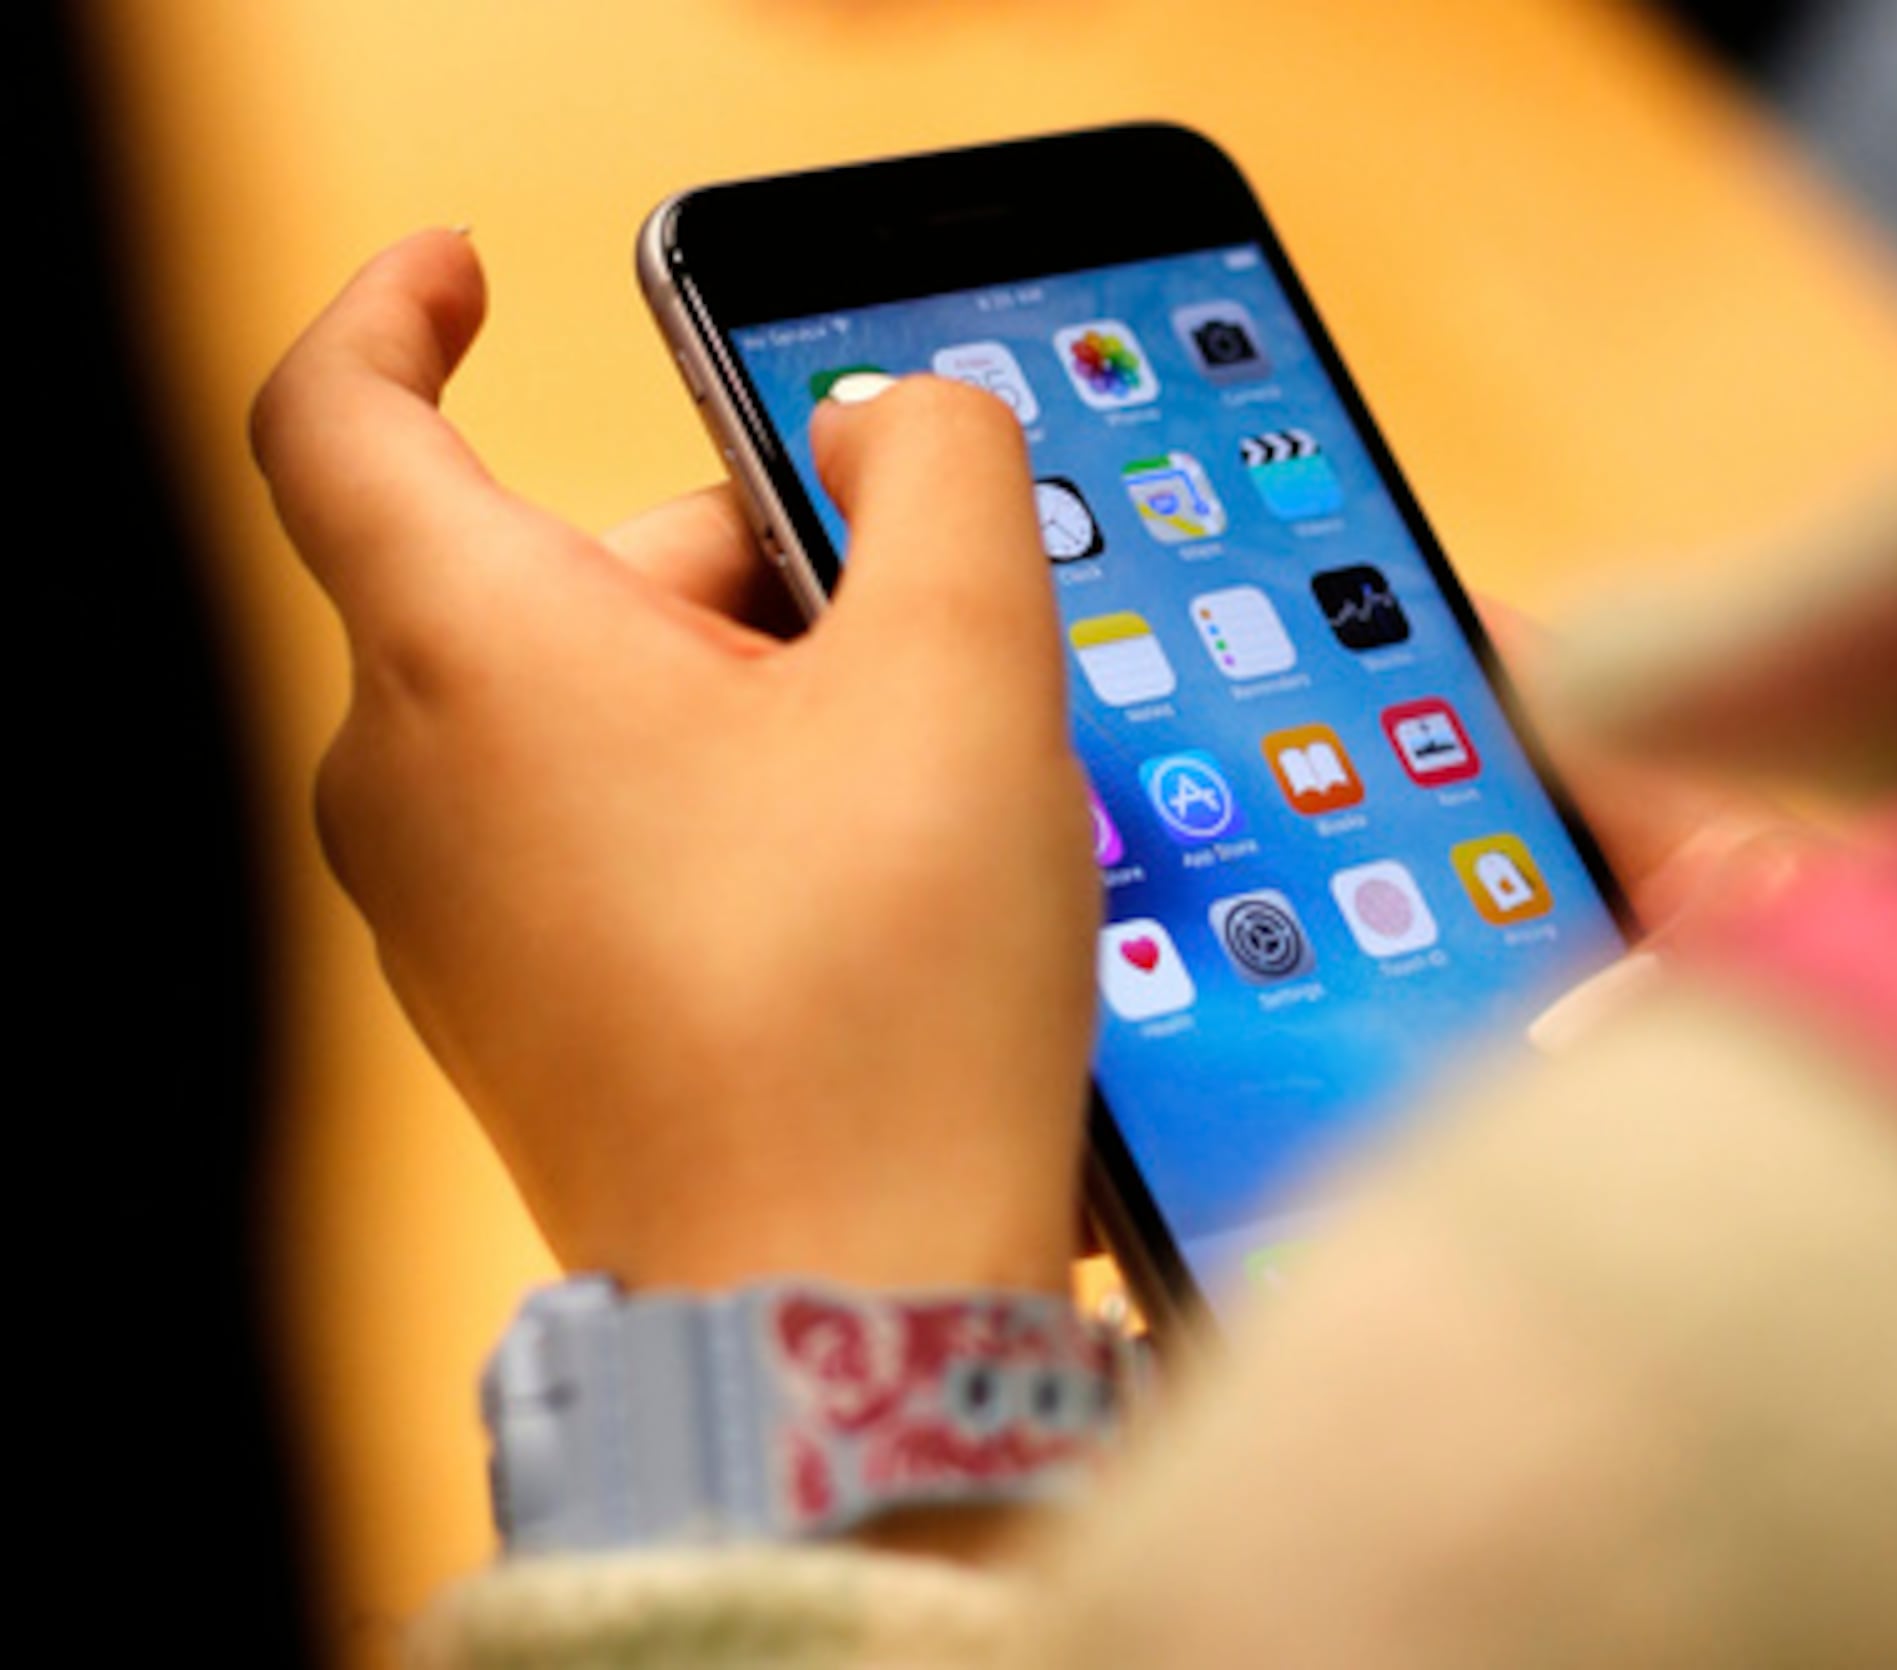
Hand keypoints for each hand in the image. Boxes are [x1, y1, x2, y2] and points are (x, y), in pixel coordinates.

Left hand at [253, 230, 1094, 1293]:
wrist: (836, 1303)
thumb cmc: (879, 992)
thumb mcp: (968, 668)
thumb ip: (945, 474)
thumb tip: (899, 422)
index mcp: (471, 655)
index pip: (336, 410)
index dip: (396, 309)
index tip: (464, 269)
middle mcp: (413, 780)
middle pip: (554, 570)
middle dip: (741, 563)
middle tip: (913, 636)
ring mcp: (449, 913)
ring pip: (590, 703)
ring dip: (754, 693)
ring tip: (919, 791)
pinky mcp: (517, 1006)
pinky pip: (598, 827)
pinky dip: (724, 804)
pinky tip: (866, 889)